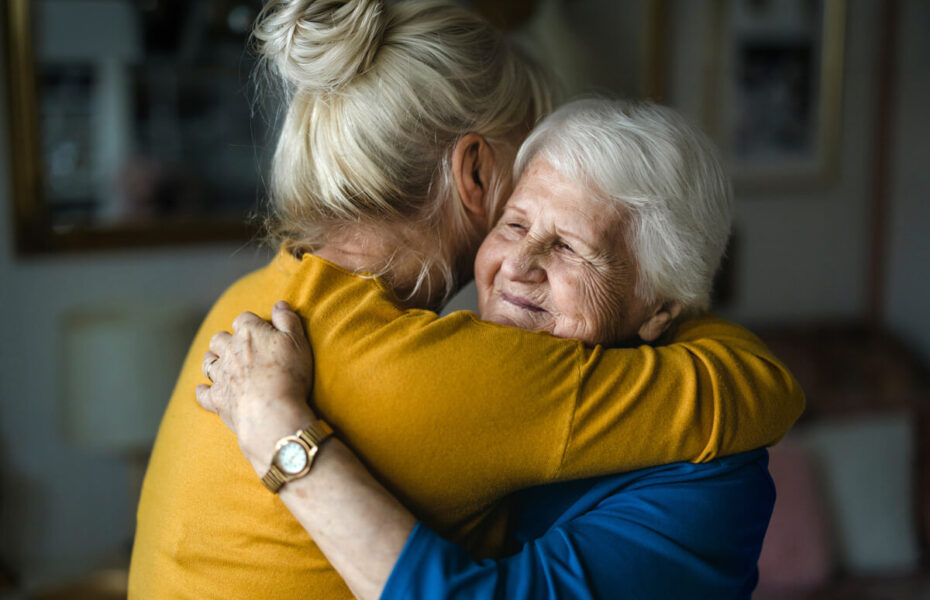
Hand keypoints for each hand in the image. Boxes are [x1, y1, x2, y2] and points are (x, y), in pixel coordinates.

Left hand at [196, 301, 316, 473]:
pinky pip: (203, 393)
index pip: (244, 319)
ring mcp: (220, 375)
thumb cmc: (289, 375)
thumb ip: (288, 320)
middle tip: (239, 347)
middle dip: (227, 340)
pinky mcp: (217, 398)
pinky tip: (205, 390)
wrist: (272, 412)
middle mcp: (229, 351)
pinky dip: (203, 390)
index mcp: (249, 333)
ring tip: (223, 364)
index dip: (253, 324)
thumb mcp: (297, 341)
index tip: (262, 331)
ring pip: (208, 361)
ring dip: (213, 360)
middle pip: (220, 338)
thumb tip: (279, 304)